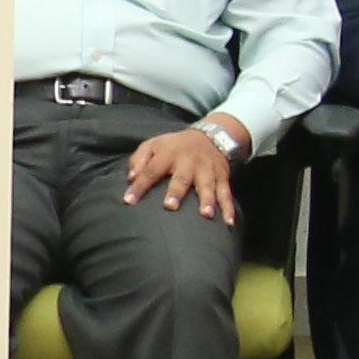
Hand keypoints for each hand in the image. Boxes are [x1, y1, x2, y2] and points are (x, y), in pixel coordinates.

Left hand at [122, 120, 242, 220]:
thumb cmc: (174, 146)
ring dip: (207, 200)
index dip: (140, 185)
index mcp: (169, 154)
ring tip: (206, 214)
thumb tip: (130, 178)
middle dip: (177, 192)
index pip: (151, 170)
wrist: (209, 136)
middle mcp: (189, 162)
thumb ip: (139, 159)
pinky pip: (226, 194)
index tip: (129, 200)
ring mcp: (207, 170)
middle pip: (181, 178)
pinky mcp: (222, 177)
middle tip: (170, 206)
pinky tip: (229, 222)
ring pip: (208, 186)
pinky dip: (229, 208)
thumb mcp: (153, 144)